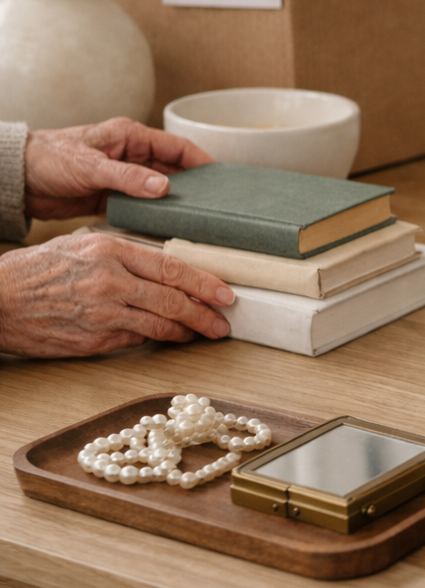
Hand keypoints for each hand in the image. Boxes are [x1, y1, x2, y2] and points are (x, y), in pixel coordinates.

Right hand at [0, 234, 233, 357]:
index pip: (172, 268)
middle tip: (223, 322)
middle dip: (205, 314)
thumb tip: (164, 269)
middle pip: (173, 301)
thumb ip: (123, 254)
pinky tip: (168, 339)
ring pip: (159, 326)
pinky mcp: (93, 342)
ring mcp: (101, 315)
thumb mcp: (81, 245)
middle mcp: (109, 282)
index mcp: (109, 251)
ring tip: (203, 333)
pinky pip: (134, 341)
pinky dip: (155, 340)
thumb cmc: (36, 269)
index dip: (205, 283)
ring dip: (187, 332)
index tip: (225, 294)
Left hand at [23, 117, 212, 219]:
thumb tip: (164, 188)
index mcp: (130, 137)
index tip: (220, 177)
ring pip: (160, 190)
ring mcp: (123, 177)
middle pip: (174, 170)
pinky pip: (143, 206)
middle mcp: (131, 155)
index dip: (201, 160)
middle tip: (213, 203)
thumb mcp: (90, 167)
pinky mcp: (113, 197)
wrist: (18, 179)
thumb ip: (127, 177)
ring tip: (195, 218)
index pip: (177, 147)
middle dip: (193, 186)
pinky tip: (166, 227)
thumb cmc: (48, 159)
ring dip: (174, 203)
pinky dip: (154, 215)